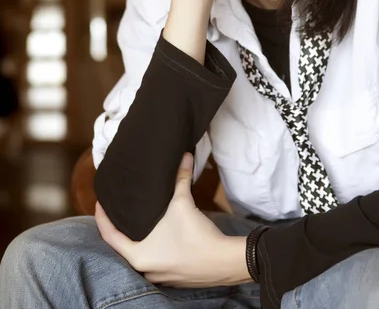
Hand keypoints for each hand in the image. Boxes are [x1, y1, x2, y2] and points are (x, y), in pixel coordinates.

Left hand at [95, 153, 250, 287]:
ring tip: (137, 219)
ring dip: (137, 239)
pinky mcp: (174, 277)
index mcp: (138, 255)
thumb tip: (185, 155)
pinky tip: (159, 235)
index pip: (109, 236)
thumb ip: (181, 179)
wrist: (224, 261)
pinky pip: (155, 261)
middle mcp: (144, 269)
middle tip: (119, 209)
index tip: (99, 203)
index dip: (101, 218)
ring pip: (140, 255)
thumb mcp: (183, 203)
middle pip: (123, 247)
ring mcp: (159, 276)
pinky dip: (152, 247)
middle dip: (120, 228)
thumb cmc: (196, 235)